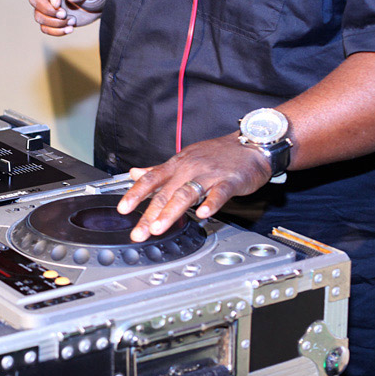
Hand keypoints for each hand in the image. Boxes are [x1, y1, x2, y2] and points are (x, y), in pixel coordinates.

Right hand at [28, 0, 110, 35]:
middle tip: (64, 14)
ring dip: (54, 23)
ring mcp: (48, 4)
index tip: (58, 4)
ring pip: (38, 15)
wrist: (101, 2)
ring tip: (72, 21)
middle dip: (48, 10)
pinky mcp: (51, 18)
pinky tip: (70, 29)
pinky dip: (56, 31)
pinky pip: (44, 27)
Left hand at [116, 133, 273, 241]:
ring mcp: (209, 174)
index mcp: (177, 165)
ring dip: (171, 211)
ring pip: (187, 193)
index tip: (122, 209)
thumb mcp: (183, 158)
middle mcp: (189, 169)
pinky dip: (210, 204)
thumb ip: (158, 170)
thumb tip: (135, 173)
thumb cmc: (217, 154)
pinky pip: (219, 193)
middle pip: (165, 192)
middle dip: (149, 213)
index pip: (151, 180)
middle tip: (139, 232)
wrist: (252, 143)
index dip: (135, 194)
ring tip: (159, 227)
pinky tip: (203, 215)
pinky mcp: (229, 181)